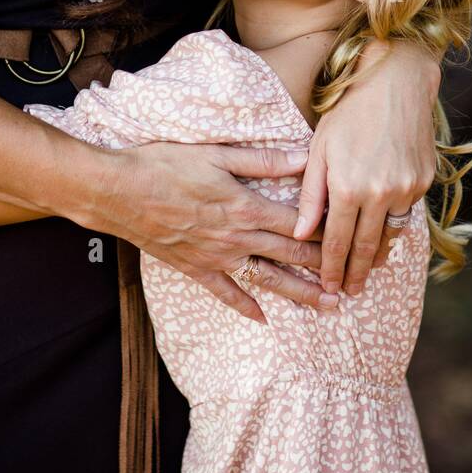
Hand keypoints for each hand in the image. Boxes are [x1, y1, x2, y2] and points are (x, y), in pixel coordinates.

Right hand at [102, 140, 338, 323]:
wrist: (118, 192)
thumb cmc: (165, 164)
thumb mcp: (216, 154)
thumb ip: (262, 161)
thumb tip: (303, 158)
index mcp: (246, 206)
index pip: (298, 224)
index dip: (329, 232)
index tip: (354, 239)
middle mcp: (236, 238)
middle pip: (290, 255)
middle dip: (325, 269)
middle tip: (354, 282)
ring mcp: (216, 257)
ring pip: (267, 280)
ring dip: (300, 294)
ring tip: (328, 308)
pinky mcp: (194, 268)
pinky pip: (226, 292)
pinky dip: (246, 305)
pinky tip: (263, 318)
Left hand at [293, 40, 439, 296]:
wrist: (397, 81)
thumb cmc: (349, 110)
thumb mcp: (319, 148)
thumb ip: (312, 194)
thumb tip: (302, 232)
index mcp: (348, 187)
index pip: (337, 242)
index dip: (330, 268)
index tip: (327, 287)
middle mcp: (380, 194)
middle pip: (366, 248)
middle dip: (356, 274)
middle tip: (348, 293)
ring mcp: (407, 189)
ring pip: (391, 235)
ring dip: (378, 257)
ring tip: (367, 271)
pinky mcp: (424, 180)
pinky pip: (407, 213)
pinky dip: (395, 226)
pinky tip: (386, 234)